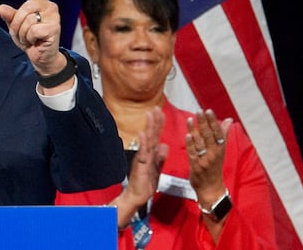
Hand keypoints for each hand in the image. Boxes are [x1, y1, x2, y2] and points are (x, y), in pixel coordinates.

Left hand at [0, 0, 64, 75]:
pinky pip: (33, 30)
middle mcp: (49, 7)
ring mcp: (54, 17)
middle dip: (17, 24)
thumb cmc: (29, 39)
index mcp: (40, 3)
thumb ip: (10, 16)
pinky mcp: (55, 28)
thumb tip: (1, 8)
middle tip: (23, 34)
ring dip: (23, 34)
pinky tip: (37, 42)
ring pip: (27, 21)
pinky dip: (30, 39)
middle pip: (24, 9)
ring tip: (30, 39)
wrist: (41, 57)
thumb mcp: (15, 27)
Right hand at [114, 107, 168, 225]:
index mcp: (151, 153)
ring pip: (147, 140)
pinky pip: (143, 152)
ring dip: (149, 127)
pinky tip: (143, 134)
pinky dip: (143, 142)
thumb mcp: (157, 168)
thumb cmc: (145, 183)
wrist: (138, 195)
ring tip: (150, 115)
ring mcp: (142, 157)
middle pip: (152, 134)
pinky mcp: (140, 164)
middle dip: (154, 121)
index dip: (159, 124)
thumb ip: (160, 157)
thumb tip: (165, 145)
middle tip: (156, 107)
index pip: (156, 135)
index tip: (160, 112)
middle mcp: (146, 152)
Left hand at [185, 109, 231, 204]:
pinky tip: (187, 135)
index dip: (213, 122)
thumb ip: (223, 135)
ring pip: (199, 143)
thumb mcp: (221, 151)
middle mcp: (213, 154)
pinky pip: (192, 153)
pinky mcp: (195, 165)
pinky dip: (190, 144)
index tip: (209, 110)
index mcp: (220, 149)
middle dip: (204, 123)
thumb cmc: (215, 167)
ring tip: (190, 119)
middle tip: (199, 111)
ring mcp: (204, 160)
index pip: (218, 133)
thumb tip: (228, 120)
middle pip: (208, 136)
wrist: (211, 188)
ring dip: (194, 130)